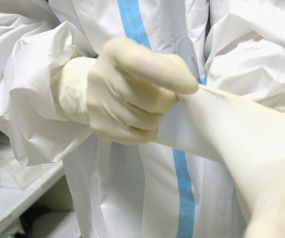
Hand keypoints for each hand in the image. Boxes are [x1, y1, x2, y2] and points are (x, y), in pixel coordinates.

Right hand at [57, 37, 197, 144]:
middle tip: (166, 99)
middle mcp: (102, 76)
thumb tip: (187, 92)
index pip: (141, 63)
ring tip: (150, 109)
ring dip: (157, 118)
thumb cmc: (133, 71)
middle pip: (150, 100)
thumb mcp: (151, 56)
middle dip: (168, 103)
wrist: (94, 88)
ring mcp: (97, 104)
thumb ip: (172, 67)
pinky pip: (138, 138)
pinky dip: (148, 132)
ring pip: (146, 123)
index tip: (191, 87)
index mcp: (117, 52)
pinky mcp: (99, 127)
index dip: (170, 76)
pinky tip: (141, 122)